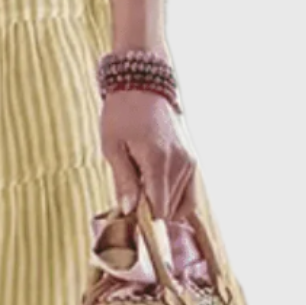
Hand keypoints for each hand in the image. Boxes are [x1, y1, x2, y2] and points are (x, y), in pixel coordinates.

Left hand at [100, 86, 196, 226]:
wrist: (142, 85)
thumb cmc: (122, 113)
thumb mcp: (112, 146)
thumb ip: (123, 181)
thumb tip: (130, 211)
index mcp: (158, 161)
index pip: (159, 210)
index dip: (143, 219)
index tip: (128, 215)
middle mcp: (180, 164)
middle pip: (169, 210)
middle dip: (150, 211)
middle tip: (130, 194)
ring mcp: (190, 162)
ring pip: (180, 206)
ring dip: (161, 203)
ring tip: (142, 182)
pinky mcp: (193, 160)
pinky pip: (189, 194)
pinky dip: (173, 198)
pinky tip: (155, 187)